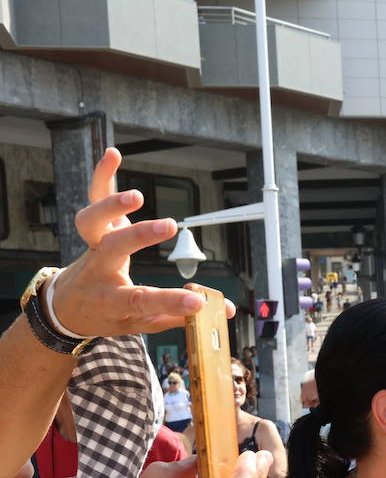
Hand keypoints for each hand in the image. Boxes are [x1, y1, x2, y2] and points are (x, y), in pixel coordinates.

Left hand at [52, 148, 233, 337]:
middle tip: (170, 227)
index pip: (142, 300)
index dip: (172, 301)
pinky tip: (114, 154)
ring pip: (92, 221)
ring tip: (139, 196)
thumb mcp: (142, 323)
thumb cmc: (110, 313)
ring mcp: (94, 245)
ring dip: (113, 205)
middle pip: (112, 249)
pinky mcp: (95, 227)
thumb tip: (226, 308)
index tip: (199, 300)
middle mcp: (99, 269)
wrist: (68, 303)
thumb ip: (182, 314)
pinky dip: (102, 175)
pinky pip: (94, 197)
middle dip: (139, 236)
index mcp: (112, 300)